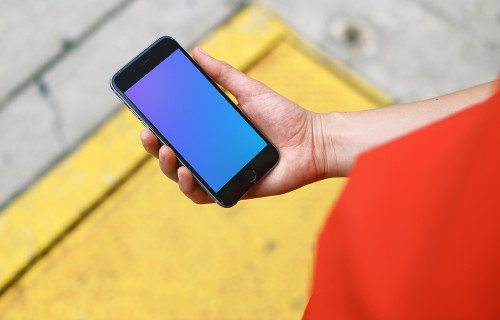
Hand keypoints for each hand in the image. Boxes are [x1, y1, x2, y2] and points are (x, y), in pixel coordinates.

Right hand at [140, 47, 336, 203]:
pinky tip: (188, 173)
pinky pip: (204, 195)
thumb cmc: (283, 117)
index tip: (145, 119)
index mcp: (212, 133)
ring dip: (169, 168)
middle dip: (155, 148)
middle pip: (174, 157)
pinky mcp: (233, 190)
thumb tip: (196, 53)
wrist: (311, 141)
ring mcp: (221, 173)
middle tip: (150, 136)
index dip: (158, 129)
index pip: (178, 132)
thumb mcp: (249, 90)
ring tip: (168, 153)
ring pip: (183, 178)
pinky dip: (191, 188)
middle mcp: (213, 154)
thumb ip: (222, 74)